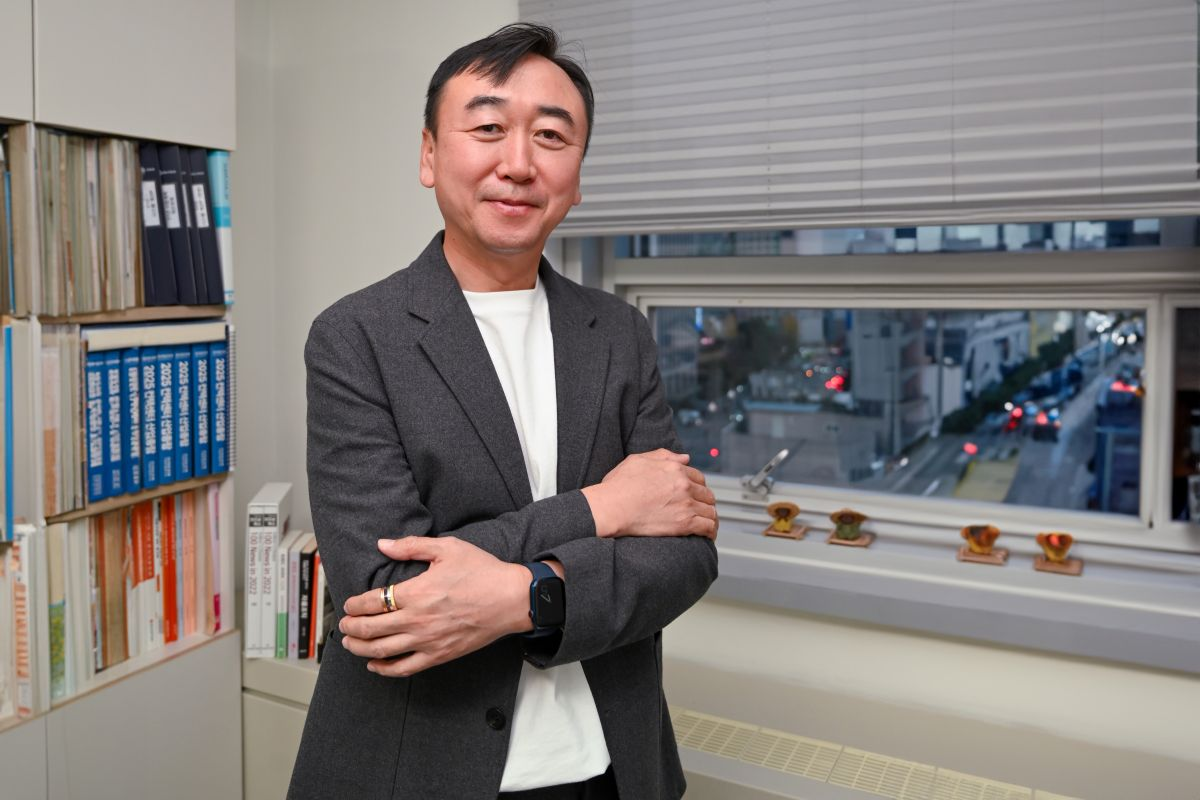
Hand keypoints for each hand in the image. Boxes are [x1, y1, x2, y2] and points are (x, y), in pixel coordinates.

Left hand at [338, 537, 531, 676]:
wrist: (511, 599)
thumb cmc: (482, 572)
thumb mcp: (447, 548)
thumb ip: (411, 545)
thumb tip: (382, 544)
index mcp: (416, 592)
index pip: (372, 602)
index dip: (355, 605)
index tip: (349, 604)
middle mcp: (417, 620)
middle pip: (370, 630)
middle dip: (351, 628)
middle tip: (344, 625)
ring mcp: (427, 641)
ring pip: (381, 652)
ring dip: (359, 649)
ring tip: (350, 644)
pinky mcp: (439, 655)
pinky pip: (404, 668)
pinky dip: (384, 669)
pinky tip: (375, 665)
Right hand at [581, 449, 717, 539]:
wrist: (611, 508)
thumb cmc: (618, 486)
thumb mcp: (637, 460)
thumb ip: (663, 456)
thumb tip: (685, 457)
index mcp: (675, 468)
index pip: (698, 477)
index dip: (697, 487)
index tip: (694, 495)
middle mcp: (684, 485)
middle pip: (707, 494)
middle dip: (704, 502)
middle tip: (699, 511)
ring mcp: (686, 504)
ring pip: (710, 511)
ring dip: (709, 517)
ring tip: (706, 524)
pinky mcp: (685, 523)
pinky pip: (708, 527)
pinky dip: (711, 532)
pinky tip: (708, 536)